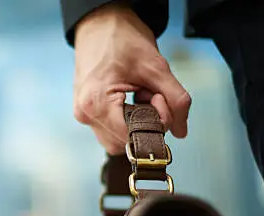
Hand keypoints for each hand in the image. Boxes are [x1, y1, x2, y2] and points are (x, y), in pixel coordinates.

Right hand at [73, 1, 190, 153]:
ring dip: (135, 124)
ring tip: (138, 94)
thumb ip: (176, 100)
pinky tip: (129, 97)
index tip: (159, 98)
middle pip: (124, 144)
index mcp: (97, 104)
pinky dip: (126, 118)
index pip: (132, 137)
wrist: (100, 24)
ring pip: (117, 140)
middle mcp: (85, 114)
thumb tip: (180, 130)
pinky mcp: (86, 112)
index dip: (154, 123)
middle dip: (145, 125)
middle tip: (150, 95)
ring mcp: (83, 114)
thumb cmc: (121, 39)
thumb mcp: (157, 67)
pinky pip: (110, 129)